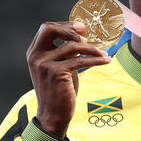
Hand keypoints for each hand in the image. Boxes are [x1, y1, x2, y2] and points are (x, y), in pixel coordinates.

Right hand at [26, 22, 110, 137]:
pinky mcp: (56, 73)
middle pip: (51, 29)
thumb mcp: (58, 68)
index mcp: (34, 53)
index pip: (46, 29)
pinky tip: (106, 60)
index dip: (65, 25)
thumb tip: (80, 38)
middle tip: (88, 34)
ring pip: (72, 46)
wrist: (52, 115)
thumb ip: (63, 53)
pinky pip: (80, 61)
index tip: (81, 27)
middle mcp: (36, 56)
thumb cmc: (58, 92)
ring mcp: (45, 64)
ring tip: (103, 53)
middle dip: (71, 28)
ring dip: (91, 48)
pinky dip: (96, 59)